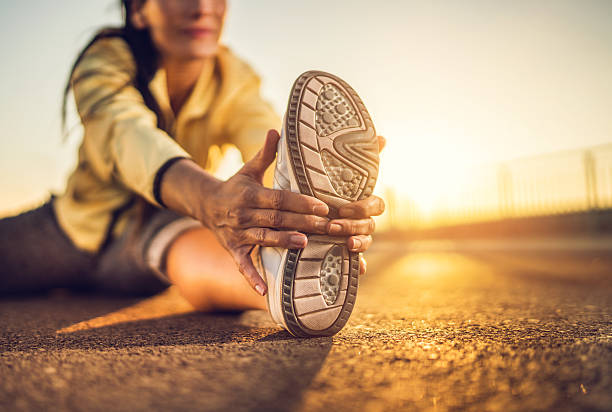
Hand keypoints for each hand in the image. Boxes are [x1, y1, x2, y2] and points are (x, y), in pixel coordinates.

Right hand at [195, 130, 332, 294]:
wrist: (205, 205)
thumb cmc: (236, 186)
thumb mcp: (248, 169)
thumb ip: (265, 154)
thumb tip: (278, 129)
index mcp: (250, 194)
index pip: (279, 198)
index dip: (300, 202)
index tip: (323, 205)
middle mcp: (244, 214)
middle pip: (277, 218)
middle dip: (303, 222)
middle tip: (329, 226)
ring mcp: (238, 234)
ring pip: (264, 238)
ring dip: (284, 241)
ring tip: (305, 243)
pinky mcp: (233, 250)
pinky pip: (242, 265)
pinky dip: (252, 278)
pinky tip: (264, 291)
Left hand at [328, 135, 386, 275]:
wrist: (301, 213)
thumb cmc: (319, 191)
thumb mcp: (328, 174)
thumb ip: (351, 157)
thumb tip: (383, 137)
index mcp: (360, 202)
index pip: (376, 205)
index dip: (363, 207)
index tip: (345, 207)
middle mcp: (361, 220)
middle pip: (371, 224)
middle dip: (354, 224)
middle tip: (333, 224)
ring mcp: (355, 237)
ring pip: (366, 241)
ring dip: (356, 241)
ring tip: (340, 241)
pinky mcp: (344, 253)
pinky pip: (358, 263)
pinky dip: (360, 266)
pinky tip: (358, 269)